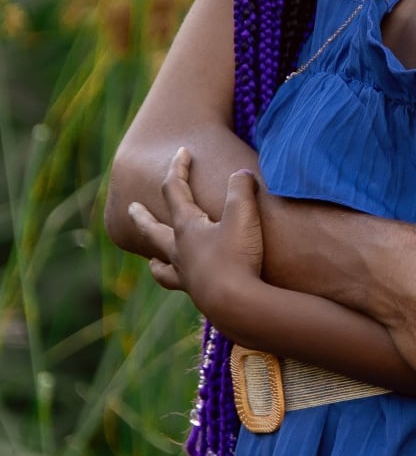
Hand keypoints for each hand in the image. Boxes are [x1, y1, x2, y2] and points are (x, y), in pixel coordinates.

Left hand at [129, 148, 264, 322]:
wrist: (237, 304)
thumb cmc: (237, 257)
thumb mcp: (243, 215)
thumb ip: (241, 189)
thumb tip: (241, 174)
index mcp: (187, 227)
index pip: (175, 191)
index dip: (178, 168)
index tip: (182, 151)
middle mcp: (179, 250)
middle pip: (153, 229)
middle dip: (143, 217)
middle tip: (130, 208)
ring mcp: (186, 274)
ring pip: (162, 262)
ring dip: (155, 255)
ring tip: (150, 258)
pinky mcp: (198, 293)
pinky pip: (178, 284)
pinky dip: (174, 279)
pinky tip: (180, 281)